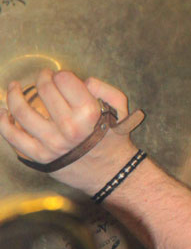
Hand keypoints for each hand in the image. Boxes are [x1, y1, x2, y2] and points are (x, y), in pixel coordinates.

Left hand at [0, 68, 135, 192]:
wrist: (111, 173)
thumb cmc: (114, 138)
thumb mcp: (121, 109)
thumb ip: (105, 88)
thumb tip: (82, 81)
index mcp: (89, 113)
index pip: (64, 79)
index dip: (62, 74)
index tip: (62, 78)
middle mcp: (69, 127)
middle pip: (44, 89)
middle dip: (42, 77)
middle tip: (43, 77)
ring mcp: (52, 143)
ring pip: (22, 110)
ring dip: (14, 94)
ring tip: (14, 87)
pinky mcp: (40, 156)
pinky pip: (13, 138)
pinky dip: (3, 123)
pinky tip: (3, 113)